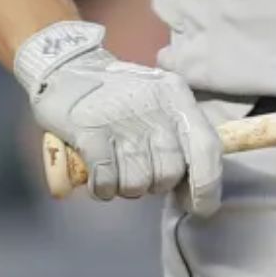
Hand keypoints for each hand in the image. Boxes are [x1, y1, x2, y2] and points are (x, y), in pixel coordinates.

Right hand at [14, 20, 222, 208]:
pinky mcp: (89, 131)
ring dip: (124, 186)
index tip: (200, 208)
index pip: (206, 148)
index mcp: (177, 96)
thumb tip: (194, 190)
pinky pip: (106, 181)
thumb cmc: (119, 94)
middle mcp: (155, 107)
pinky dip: (101, 188)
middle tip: (135, 169)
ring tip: (114, 167)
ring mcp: (122, 119)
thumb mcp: (159, 100)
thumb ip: (179, 137)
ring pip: (137, 183)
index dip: (207, 186)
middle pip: (169, 173)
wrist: (68, 69)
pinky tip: (97, 176)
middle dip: (153, 183)